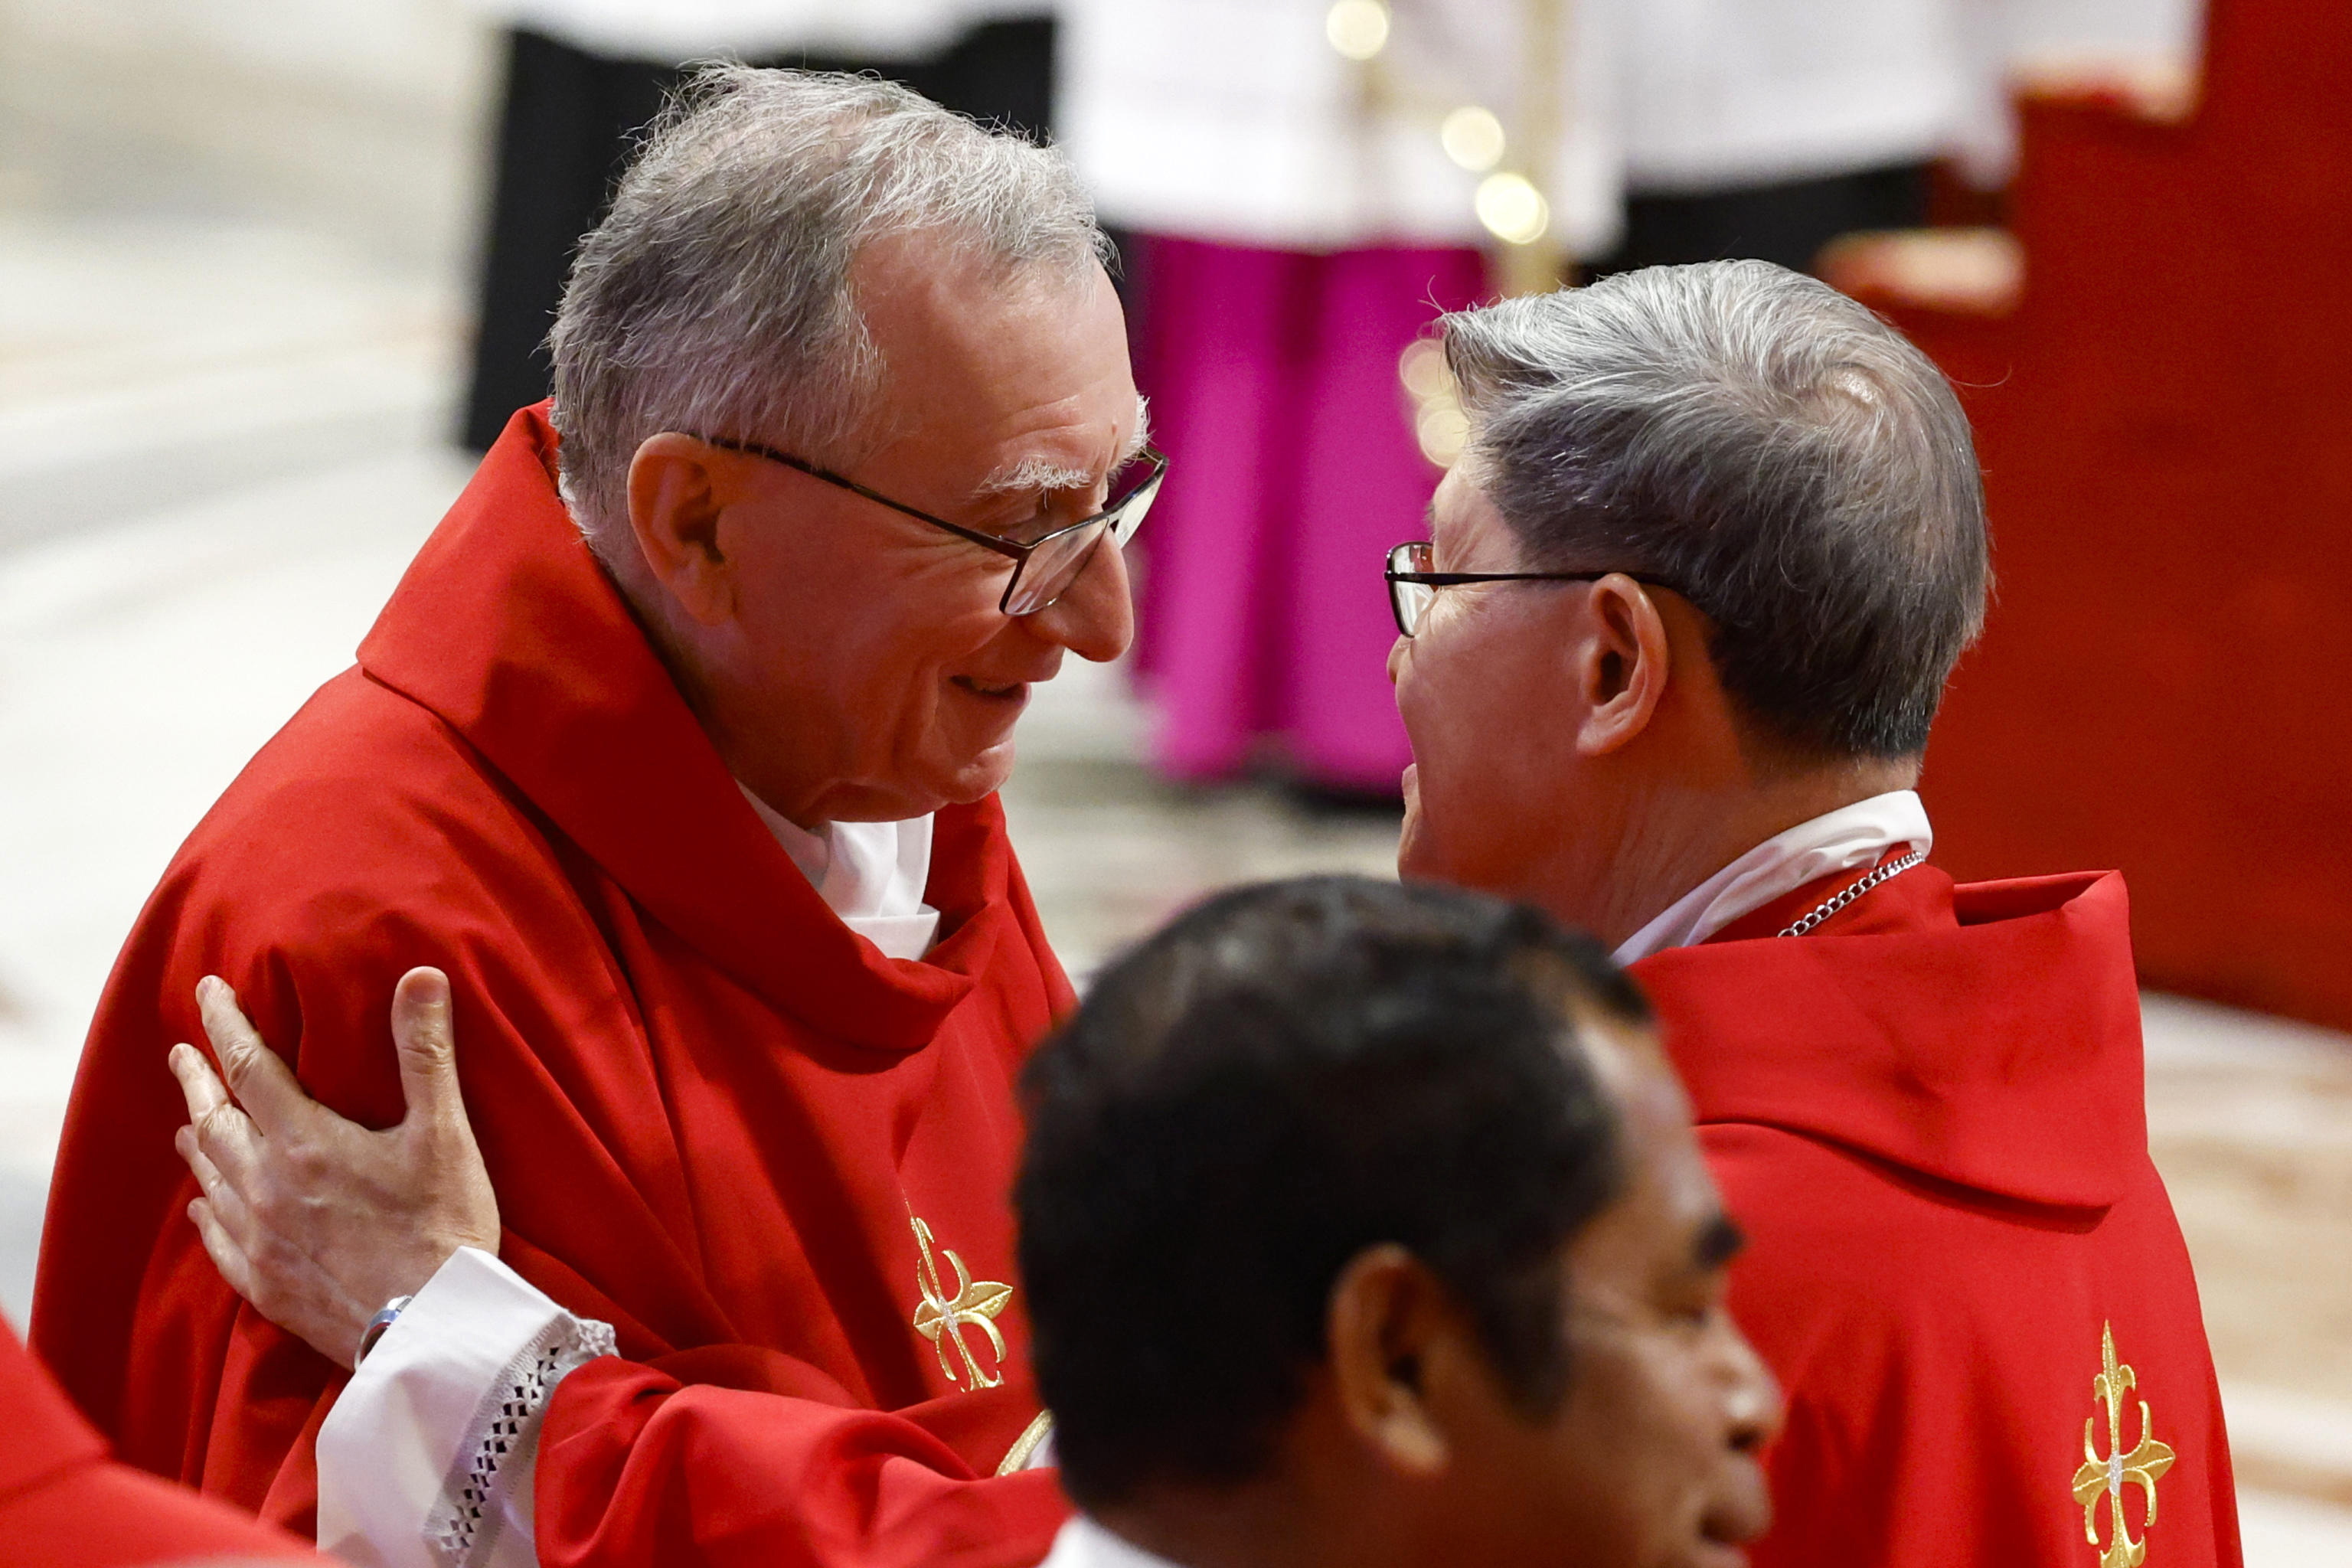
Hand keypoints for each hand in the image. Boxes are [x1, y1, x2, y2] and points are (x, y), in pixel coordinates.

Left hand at [168, 967, 500, 1369]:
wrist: (430, 1329)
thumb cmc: (443, 1225)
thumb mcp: (444, 1133)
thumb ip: (425, 1052)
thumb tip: (421, 975)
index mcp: (305, 1142)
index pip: (249, 1067)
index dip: (226, 1024)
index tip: (208, 991)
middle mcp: (266, 1186)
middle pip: (214, 1121)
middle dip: (196, 1081)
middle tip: (181, 1052)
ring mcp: (259, 1240)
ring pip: (209, 1177)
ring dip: (196, 1140)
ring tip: (187, 1121)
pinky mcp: (265, 1285)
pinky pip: (215, 1240)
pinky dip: (204, 1211)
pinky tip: (200, 1208)